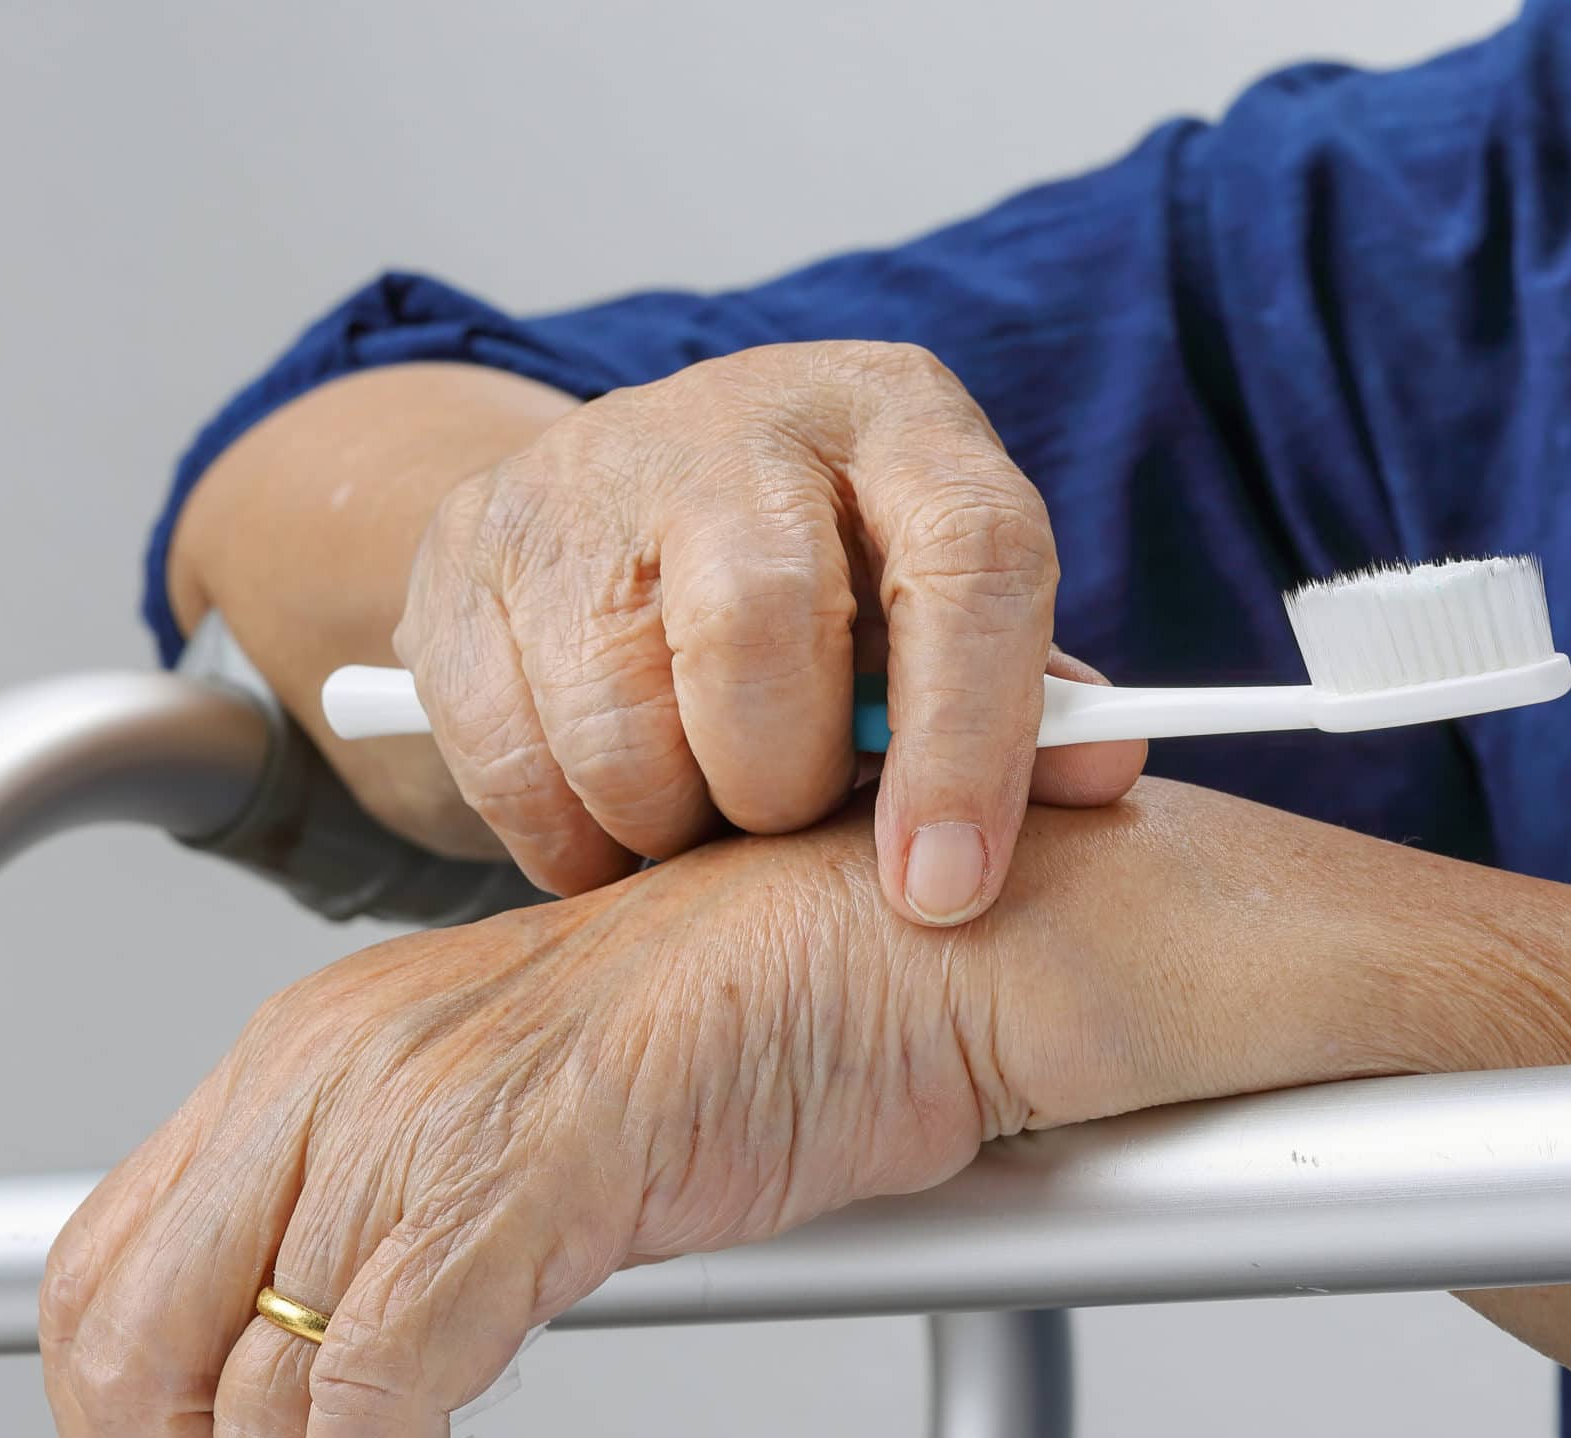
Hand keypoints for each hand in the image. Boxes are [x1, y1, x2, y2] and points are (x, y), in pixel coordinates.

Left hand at [39, 780, 1416, 1437]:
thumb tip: (341, 1374)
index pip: (108, 1262)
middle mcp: (333, 1065)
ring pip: (240, 1398)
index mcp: (317, 1045)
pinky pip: (371, 1406)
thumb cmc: (773, 1026)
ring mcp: (416, 1113)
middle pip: (121, 1340)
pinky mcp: (516, 1173)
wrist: (924, 950)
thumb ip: (414, 1215)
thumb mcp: (532, 1116)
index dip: (120, 1433)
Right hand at [391, 340, 1144, 922]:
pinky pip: (508, 753)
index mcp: (903, 423)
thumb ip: (1026, 701)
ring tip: (699, 816)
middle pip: (760, 624)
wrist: (618, 515)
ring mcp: (585, 471)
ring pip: (619, 714)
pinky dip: (565, 833)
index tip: (946, 886)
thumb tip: (1106, 769)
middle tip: (782, 823)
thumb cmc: (832, 593)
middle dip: (777, 780)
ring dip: (666, 821)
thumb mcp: (942, 622)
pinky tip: (609, 814)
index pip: (969, 559)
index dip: (968, 739)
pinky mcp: (464, 542)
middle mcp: (744, 418)